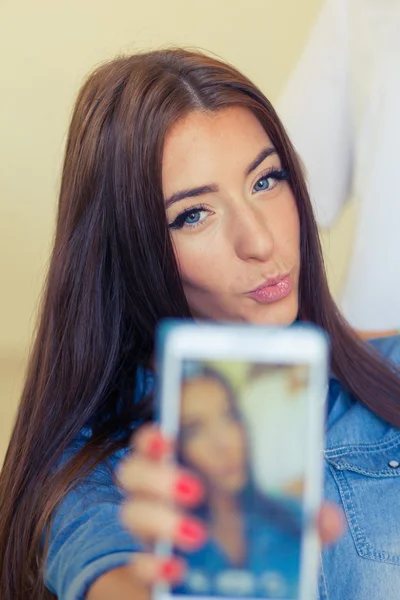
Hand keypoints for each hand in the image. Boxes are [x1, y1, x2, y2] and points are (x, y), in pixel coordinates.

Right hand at [118, 426, 344, 585]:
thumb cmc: (247, 536)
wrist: (231, 585)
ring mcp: (151, 532)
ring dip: (158, 518)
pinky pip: (136, 566)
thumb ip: (302, 519)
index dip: (152, 435)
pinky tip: (177, 570)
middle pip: (130, 471)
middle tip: (195, 489)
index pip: (152, 441)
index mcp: (184, 468)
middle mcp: (159, 495)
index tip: (168, 436)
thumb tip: (330, 517)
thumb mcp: (278, 523)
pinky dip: (153, 567)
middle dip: (156, 475)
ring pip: (129, 513)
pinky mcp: (150, 568)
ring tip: (196, 533)